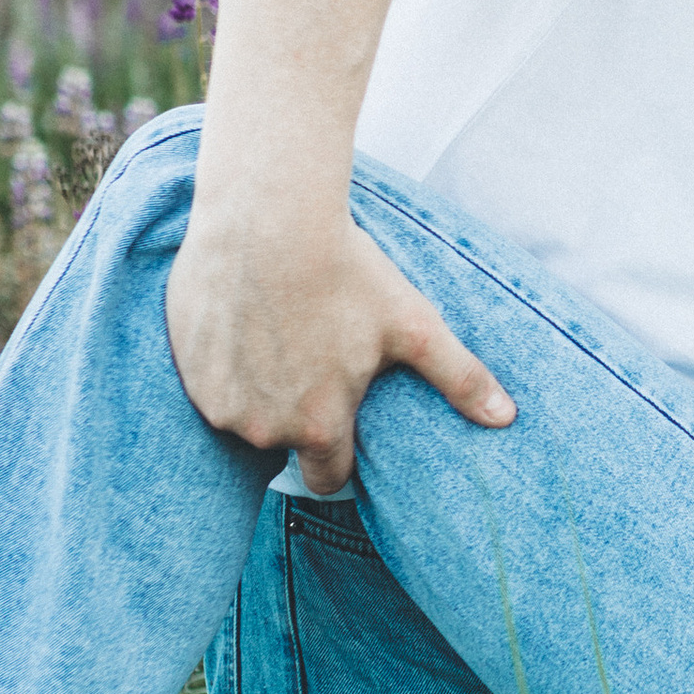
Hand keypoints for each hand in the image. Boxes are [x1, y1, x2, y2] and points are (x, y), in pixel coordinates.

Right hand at [166, 199, 514, 493]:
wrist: (267, 216)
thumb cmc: (347, 270)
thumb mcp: (414, 324)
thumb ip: (460, 379)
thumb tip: (508, 418)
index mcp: (317, 427)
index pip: (328, 478)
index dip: (340, 454)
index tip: (345, 418)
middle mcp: (260, 429)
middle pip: (283, 445)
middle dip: (299, 418)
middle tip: (313, 364)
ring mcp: (216, 400)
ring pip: (243, 415)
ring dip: (260, 393)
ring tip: (281, 339)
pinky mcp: (185, 366)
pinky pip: (208, 383)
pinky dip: (225, 364)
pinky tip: (247, 325)